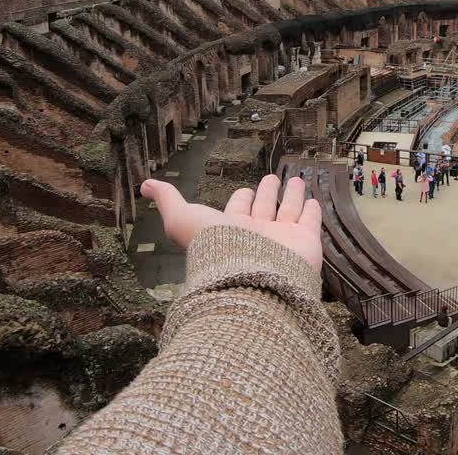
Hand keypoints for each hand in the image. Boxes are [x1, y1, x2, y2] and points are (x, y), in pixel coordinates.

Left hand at [141, 174, 322, 270]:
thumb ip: (169, 201)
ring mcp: (282, 238)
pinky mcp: (305, 242)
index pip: (237, 208)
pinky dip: (311, 211)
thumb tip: (145, 185)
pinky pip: (309, 222)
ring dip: (292, 195)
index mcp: (231, 229)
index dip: (241, 197)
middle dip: (267, 192)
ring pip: (288, 210)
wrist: (251, 278)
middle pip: (263, 207)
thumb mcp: (183, 220)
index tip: (245, 189)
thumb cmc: (216, 250)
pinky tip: (312, 201)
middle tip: (271, 179)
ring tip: (296, 180)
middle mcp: (257, 234)